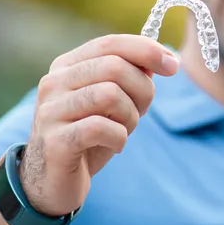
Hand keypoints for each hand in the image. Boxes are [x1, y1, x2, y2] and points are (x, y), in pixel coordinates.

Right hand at [19, 34, 179, 215]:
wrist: (52, 181)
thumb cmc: (88, 137)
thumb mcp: (112, 103)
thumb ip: (131, 77)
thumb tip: (163, 58)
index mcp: (67, 66)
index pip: (111, 43)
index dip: (147, 50)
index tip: (173, 65)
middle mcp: (54, 83)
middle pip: (115, 67)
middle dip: (142, 90)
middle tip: (140, 112)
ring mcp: (50, 111)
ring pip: (110, 94)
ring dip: (130, 116)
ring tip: (123, 130)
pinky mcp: (55, 141)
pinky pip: (102, 128)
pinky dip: (119, 138)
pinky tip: (115, 145)